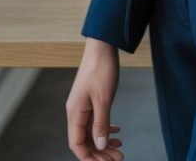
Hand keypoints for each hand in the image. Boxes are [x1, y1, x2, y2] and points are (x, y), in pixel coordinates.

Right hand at [66, 38, 123, 159]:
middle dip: (100, 152)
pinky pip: (95, 120)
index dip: (89, 157)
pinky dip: (105, 128)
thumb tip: (100, 146)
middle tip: (119, 157)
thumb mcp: (103, 99)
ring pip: (91, 131)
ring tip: (120, 147)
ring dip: (104, 142)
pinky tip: (117, 131)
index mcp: (75, 112)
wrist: (102, 46)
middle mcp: (76, 111)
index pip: (76, 144)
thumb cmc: (101, 69)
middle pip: (85, 140)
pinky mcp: (90, 99)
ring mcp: (82, 105)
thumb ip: (101, 124)